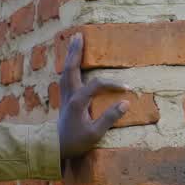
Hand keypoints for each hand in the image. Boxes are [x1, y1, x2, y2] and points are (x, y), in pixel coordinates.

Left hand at [57, 33, 129, 159]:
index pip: (96, 85)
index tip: (128, 88)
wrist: (56, 149)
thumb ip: (110, 118)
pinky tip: (71, 62)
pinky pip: (65, 77)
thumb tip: (126, 103)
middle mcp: (69, 95)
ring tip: (74, 42)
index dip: (112, 84)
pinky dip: (68, 66)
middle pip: (71, 68)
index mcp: (77, 102)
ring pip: (66, 71)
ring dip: (70, 56)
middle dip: (75, 52)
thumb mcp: (95, 134)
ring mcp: (64, 96)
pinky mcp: (64, 99)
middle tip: (78, 35)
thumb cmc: (76, 142)